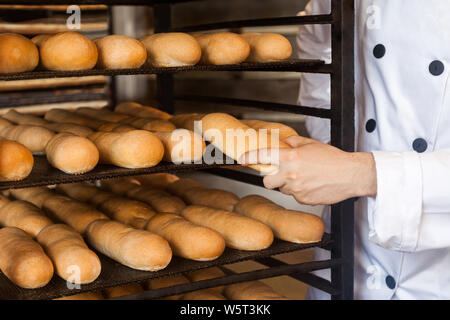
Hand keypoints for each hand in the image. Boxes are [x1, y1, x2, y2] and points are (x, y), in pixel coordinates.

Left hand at [239, 136, 376, 204]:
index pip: (263, 156)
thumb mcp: (311, 144)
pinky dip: (300, 192)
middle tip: (283, 173)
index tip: (242, 159)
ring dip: (289, 185)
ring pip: (282, 189)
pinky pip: (295, 197)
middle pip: (267, 181)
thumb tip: (284, 143)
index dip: (250, 157)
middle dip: (272, 178)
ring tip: (305, 178)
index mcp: (291, 157)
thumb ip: (294, 143)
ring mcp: (296, 188)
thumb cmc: (333, 158)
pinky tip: (312, 185)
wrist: (350, 175)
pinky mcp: (303, 200)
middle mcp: (290, 173)